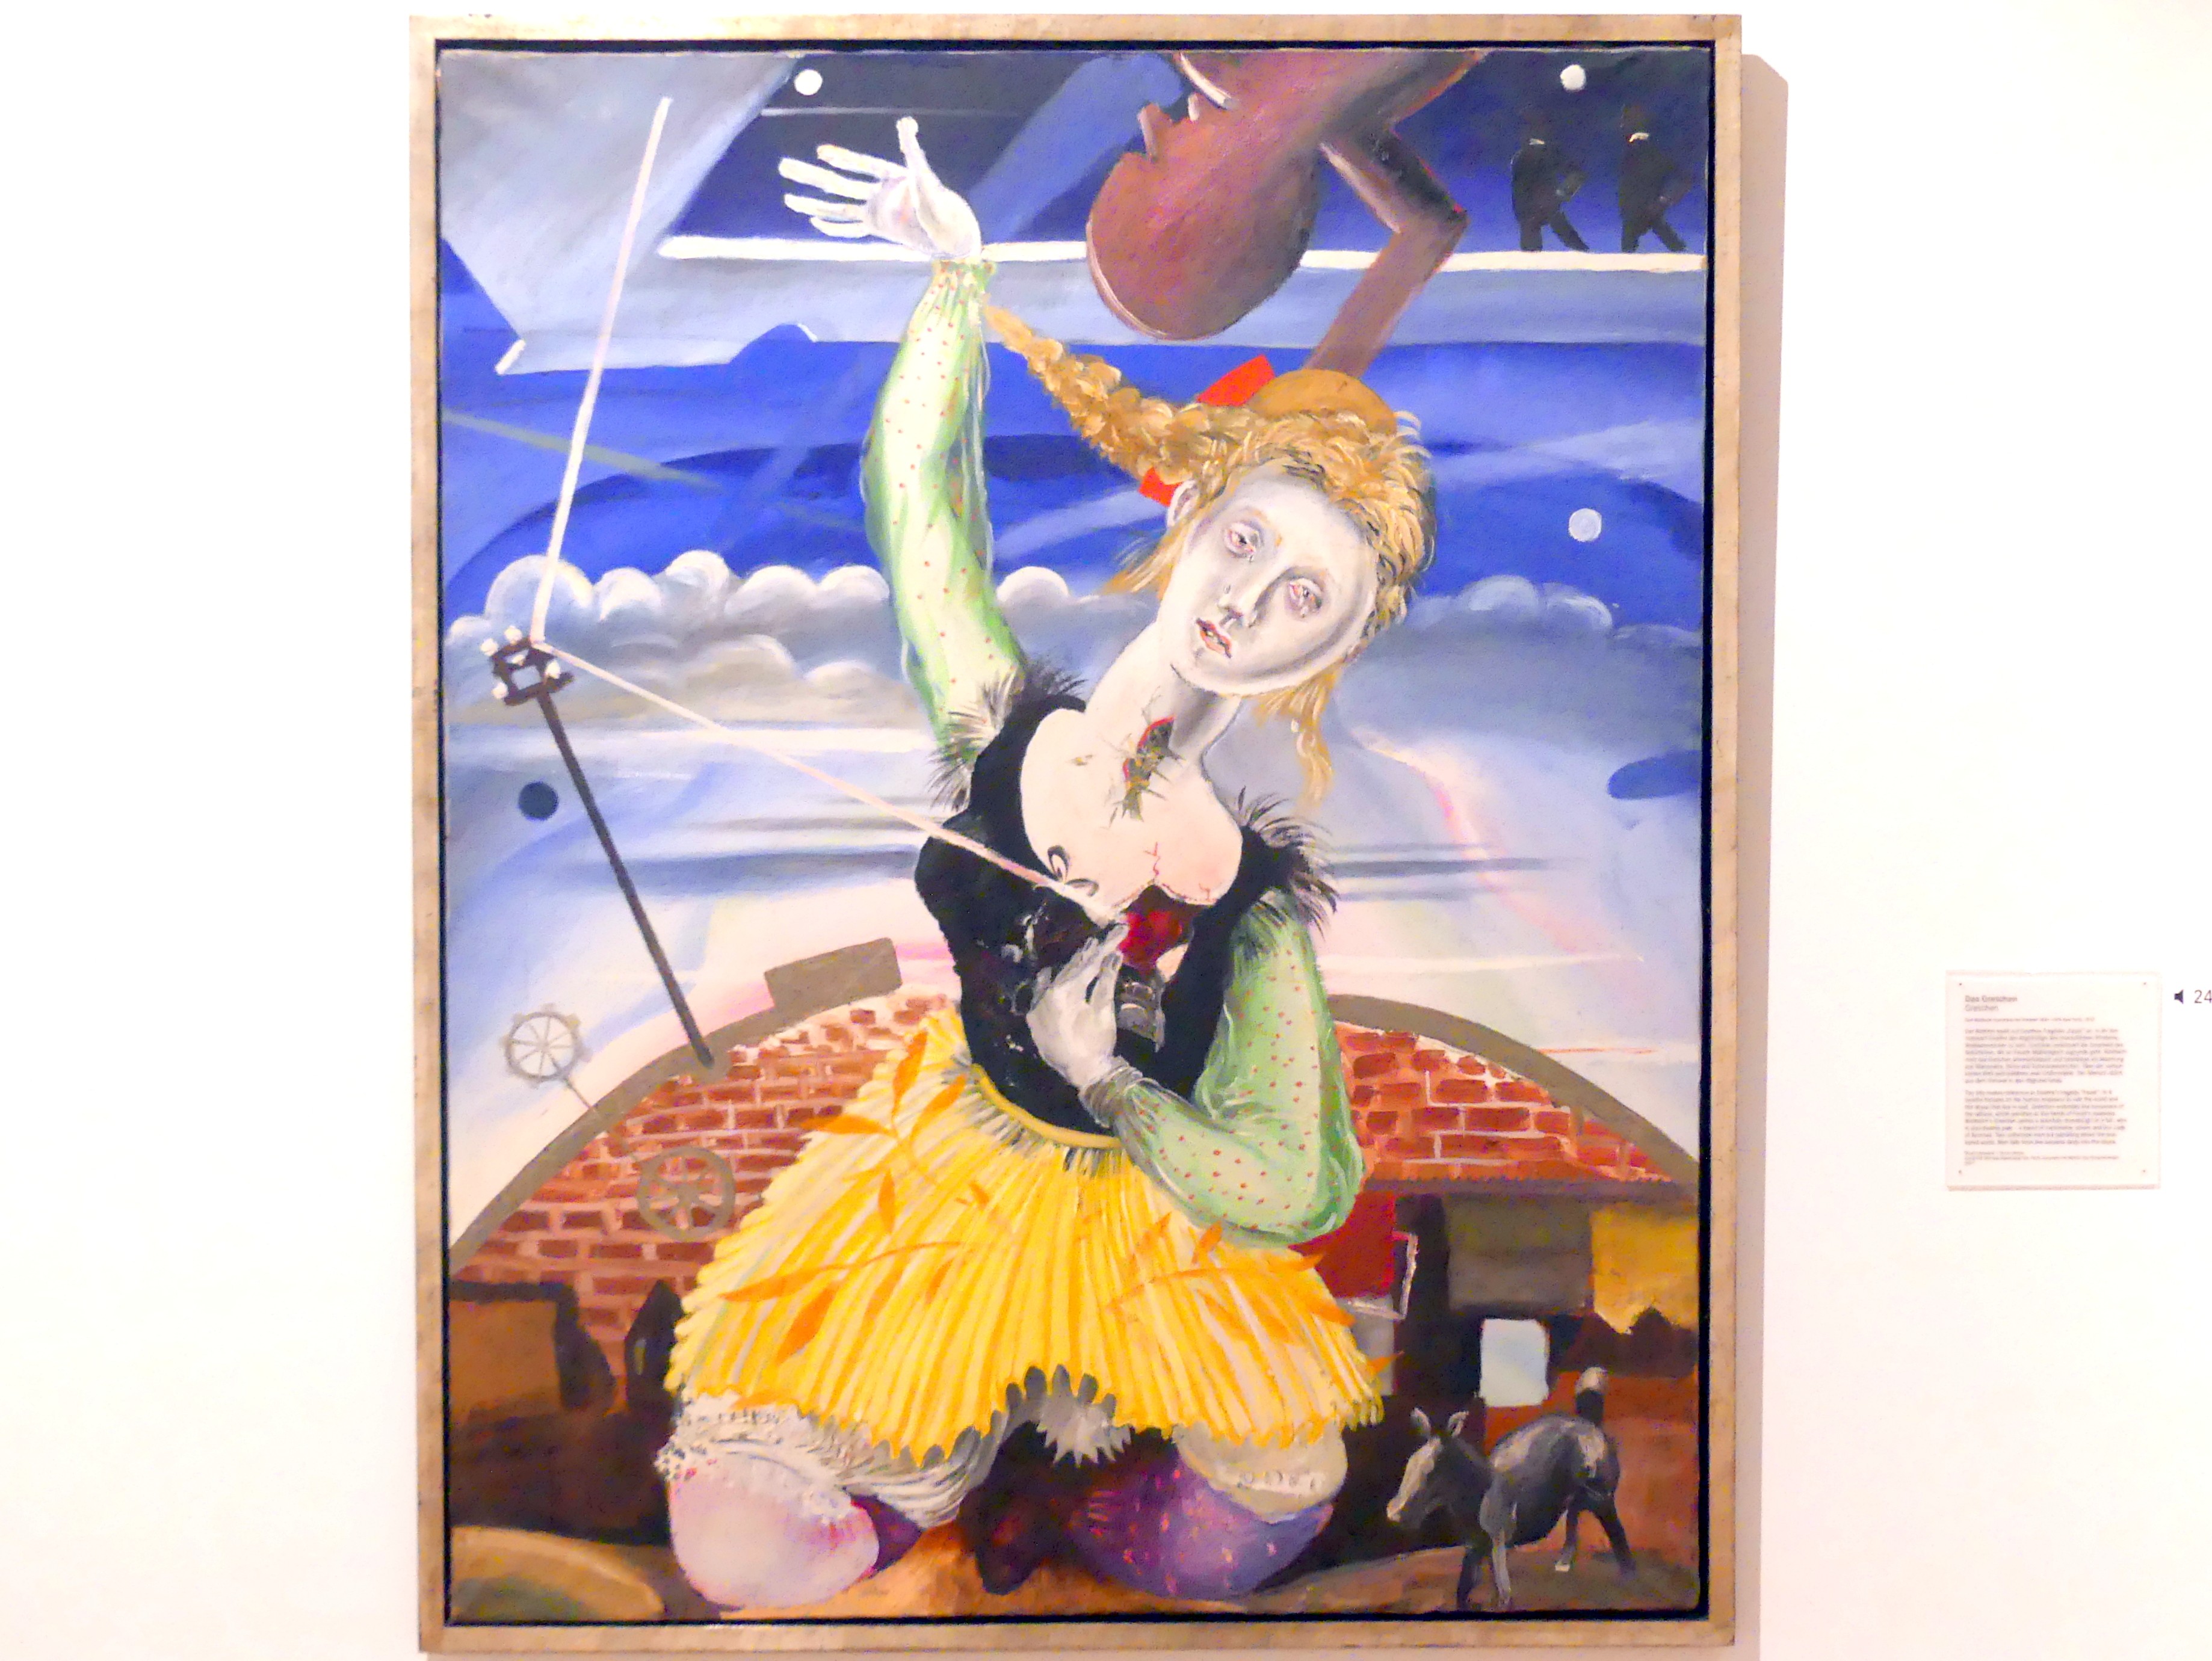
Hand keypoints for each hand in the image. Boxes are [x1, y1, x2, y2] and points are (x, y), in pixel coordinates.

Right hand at [778, 117, 982, 260]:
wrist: (951, 235)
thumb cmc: (942, 206)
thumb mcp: (926, 177)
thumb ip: (913, 151)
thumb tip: (905, 122)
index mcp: (890, 178)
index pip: (861, 166)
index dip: (842, 159)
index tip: (821, 152)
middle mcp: (878, 192)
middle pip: (838, 184)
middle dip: (811, 176)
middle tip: (783, 166)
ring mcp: (875, 210)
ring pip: (837, 206)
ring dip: (813, 202)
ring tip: (788, 198)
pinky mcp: (876, 227)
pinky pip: (850, 230)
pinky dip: (832, 227)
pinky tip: (813, 221)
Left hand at [1025, 923, 1128, 1090]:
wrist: (1083, 1073)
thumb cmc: (1096, 1042)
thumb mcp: (1103, 1010)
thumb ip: (1106, 981)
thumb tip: (1114, 955)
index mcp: (1064, 992)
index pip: (1088, 964)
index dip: (1105, 948)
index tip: (1117, 933)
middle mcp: (1046, 995)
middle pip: (1070, 969)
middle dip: (1087, 954)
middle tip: (1100, 939)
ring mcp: (1037, 1006)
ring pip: (1055, 980)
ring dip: (1070, 967)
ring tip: (1085, 950)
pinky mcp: (1035, 1018)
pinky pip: (1042, 994)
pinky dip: (1050, 983)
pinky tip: (1051, 973)